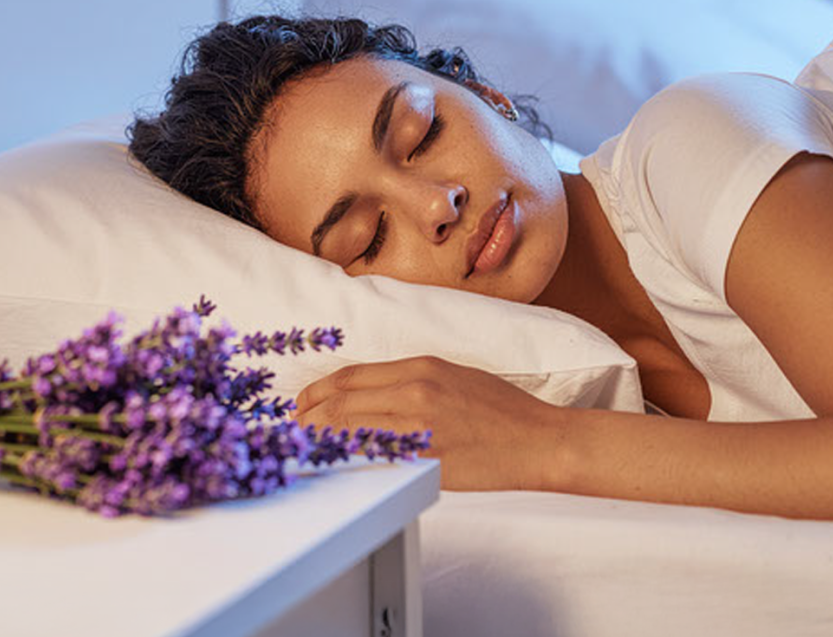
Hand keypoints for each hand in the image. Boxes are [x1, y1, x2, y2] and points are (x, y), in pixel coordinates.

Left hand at [293, 356, 560, 490]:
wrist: (539, 441)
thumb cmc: (504, 412)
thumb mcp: (455, 378)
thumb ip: (413, 383)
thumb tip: (373, 396)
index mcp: (422, 368)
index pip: (351, 377)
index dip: (318, 392)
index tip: (303, 404)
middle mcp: (415, 390)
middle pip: (340, 401)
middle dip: (307, 417)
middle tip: (292, 430)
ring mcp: (420, 425)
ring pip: (349, 428)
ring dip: (319, 438)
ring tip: (304, 448)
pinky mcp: (427, 458)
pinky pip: (374, 456)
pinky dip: (348, 458)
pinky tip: (337, 463)